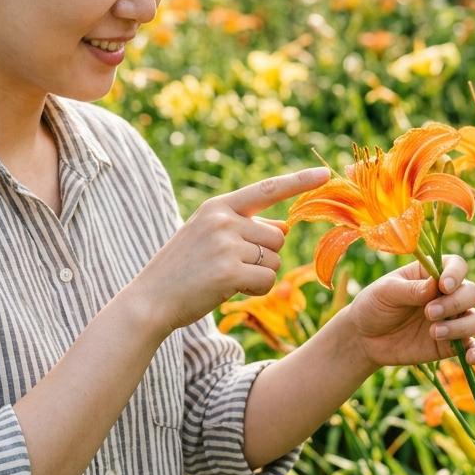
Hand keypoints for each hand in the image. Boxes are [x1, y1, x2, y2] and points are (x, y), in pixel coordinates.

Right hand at [131, 166, 331, 335]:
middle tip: (229, 267)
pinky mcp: (230, 272)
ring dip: (259, 275)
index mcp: (217, 207)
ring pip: (274, 261)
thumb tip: (283, 228)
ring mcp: (226, 244)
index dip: (298, 182)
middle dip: (264, 256)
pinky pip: (267, 281)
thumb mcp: (208, 237)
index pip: (266, 190)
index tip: (325, 174)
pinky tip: (228, 291)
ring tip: (224, 279)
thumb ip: (243, 228)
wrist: (149, 299)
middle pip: (277, 237)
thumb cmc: (182, 270)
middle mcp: (223, 220)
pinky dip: (255, 291)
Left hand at [342, 255, 474, 369]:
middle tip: (429, 313)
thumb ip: (410, 289)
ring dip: (461, 326)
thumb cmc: (374, 305)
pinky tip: (470, 359)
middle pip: (472, 293)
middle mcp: (447, 295)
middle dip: (455, 303)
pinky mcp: (451, 345)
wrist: (364, 339)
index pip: (457, 266)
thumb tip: (435, 286)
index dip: (456, 274)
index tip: (443, 286)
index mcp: (431, 274)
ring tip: (433, 332)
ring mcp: (452, 320)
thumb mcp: (386, 292)